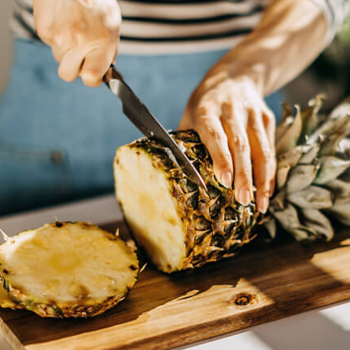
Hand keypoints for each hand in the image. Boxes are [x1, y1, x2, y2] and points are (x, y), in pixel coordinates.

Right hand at [33, 0, 120, 86]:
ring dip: (66, 51)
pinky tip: (64, 22)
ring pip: (59, 59)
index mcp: (100, 44)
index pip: (91, 78)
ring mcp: (58, 37)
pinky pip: (50, 44)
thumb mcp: (112, 26)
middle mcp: (78, 43)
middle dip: (75, 69)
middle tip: (82, 56)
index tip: (94, 76)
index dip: (93, 80)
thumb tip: (105, 73)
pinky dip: (57, 37)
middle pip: (68, 74)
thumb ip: (109, 52)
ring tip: (74, 31)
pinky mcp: (43, 30)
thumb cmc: (97, 1)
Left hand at [179, 75, 275, 213]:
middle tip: (243, 201)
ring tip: (260, 204)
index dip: (221, 158)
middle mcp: (232, 110)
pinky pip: (270, 148)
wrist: (236, 76)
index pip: (216, 135)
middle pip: (240, 145)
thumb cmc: (206, 102)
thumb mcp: (190, 114)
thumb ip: (187, 140)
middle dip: (243, 174)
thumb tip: (180, 173)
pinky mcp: (267, 119)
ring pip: (261, 148)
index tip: (225, 180)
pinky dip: (270, 171)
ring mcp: (253, 114)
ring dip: (262, 178)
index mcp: (208, 109)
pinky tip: (267, 191)